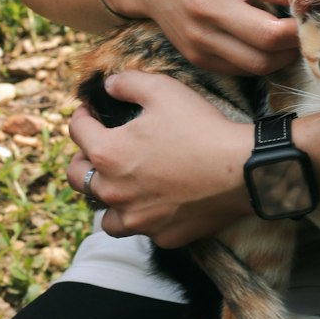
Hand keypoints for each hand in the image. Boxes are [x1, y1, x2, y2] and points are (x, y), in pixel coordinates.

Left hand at [67, 69, 254, 246]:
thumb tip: (108, 85)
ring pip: (104, 215)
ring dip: (107, 198)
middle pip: (78, 178)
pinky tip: (154, 203)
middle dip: (82, 159)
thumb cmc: (200, 127)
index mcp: (109, 153)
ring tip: (120, 185)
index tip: (89, 111)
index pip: (77, 132)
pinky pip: (140, 229)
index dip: (81, 115)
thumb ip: (127, 83)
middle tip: (96, 149)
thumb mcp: (162, 90)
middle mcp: (114, 191)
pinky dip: (141, 216)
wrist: (241, 170)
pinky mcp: (162, 235)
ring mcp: (137, 219)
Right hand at [105, 0, 319, 74]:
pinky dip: (264, 61)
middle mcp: (207, 3)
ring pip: (260, 61)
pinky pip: (242, 69)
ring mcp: (199, 35)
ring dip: (287, 53)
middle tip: (313, 24)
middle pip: (272, 35)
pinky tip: (269, 44)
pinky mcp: (195, 56)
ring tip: (294, 36)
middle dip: (302, 33)